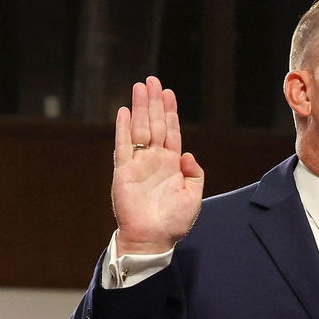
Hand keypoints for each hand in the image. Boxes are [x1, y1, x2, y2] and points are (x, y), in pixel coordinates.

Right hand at [112, 76, 203, 255]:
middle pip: (155, 124)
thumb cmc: (174, 221)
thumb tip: (188, 154)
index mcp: (173, 164)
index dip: (170, 112)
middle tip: (153, 80)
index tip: (169, 93)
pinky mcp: (124, 171)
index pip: (172, 131)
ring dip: (139, 108)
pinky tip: (123, 112)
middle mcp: (155, 160)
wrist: (153, 238)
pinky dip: (123, 129)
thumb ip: (195, 174)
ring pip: (139, 129)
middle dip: (154, 102)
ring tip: (140, 87)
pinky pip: (123, 146)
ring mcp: (139, 164)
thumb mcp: (194, 196)